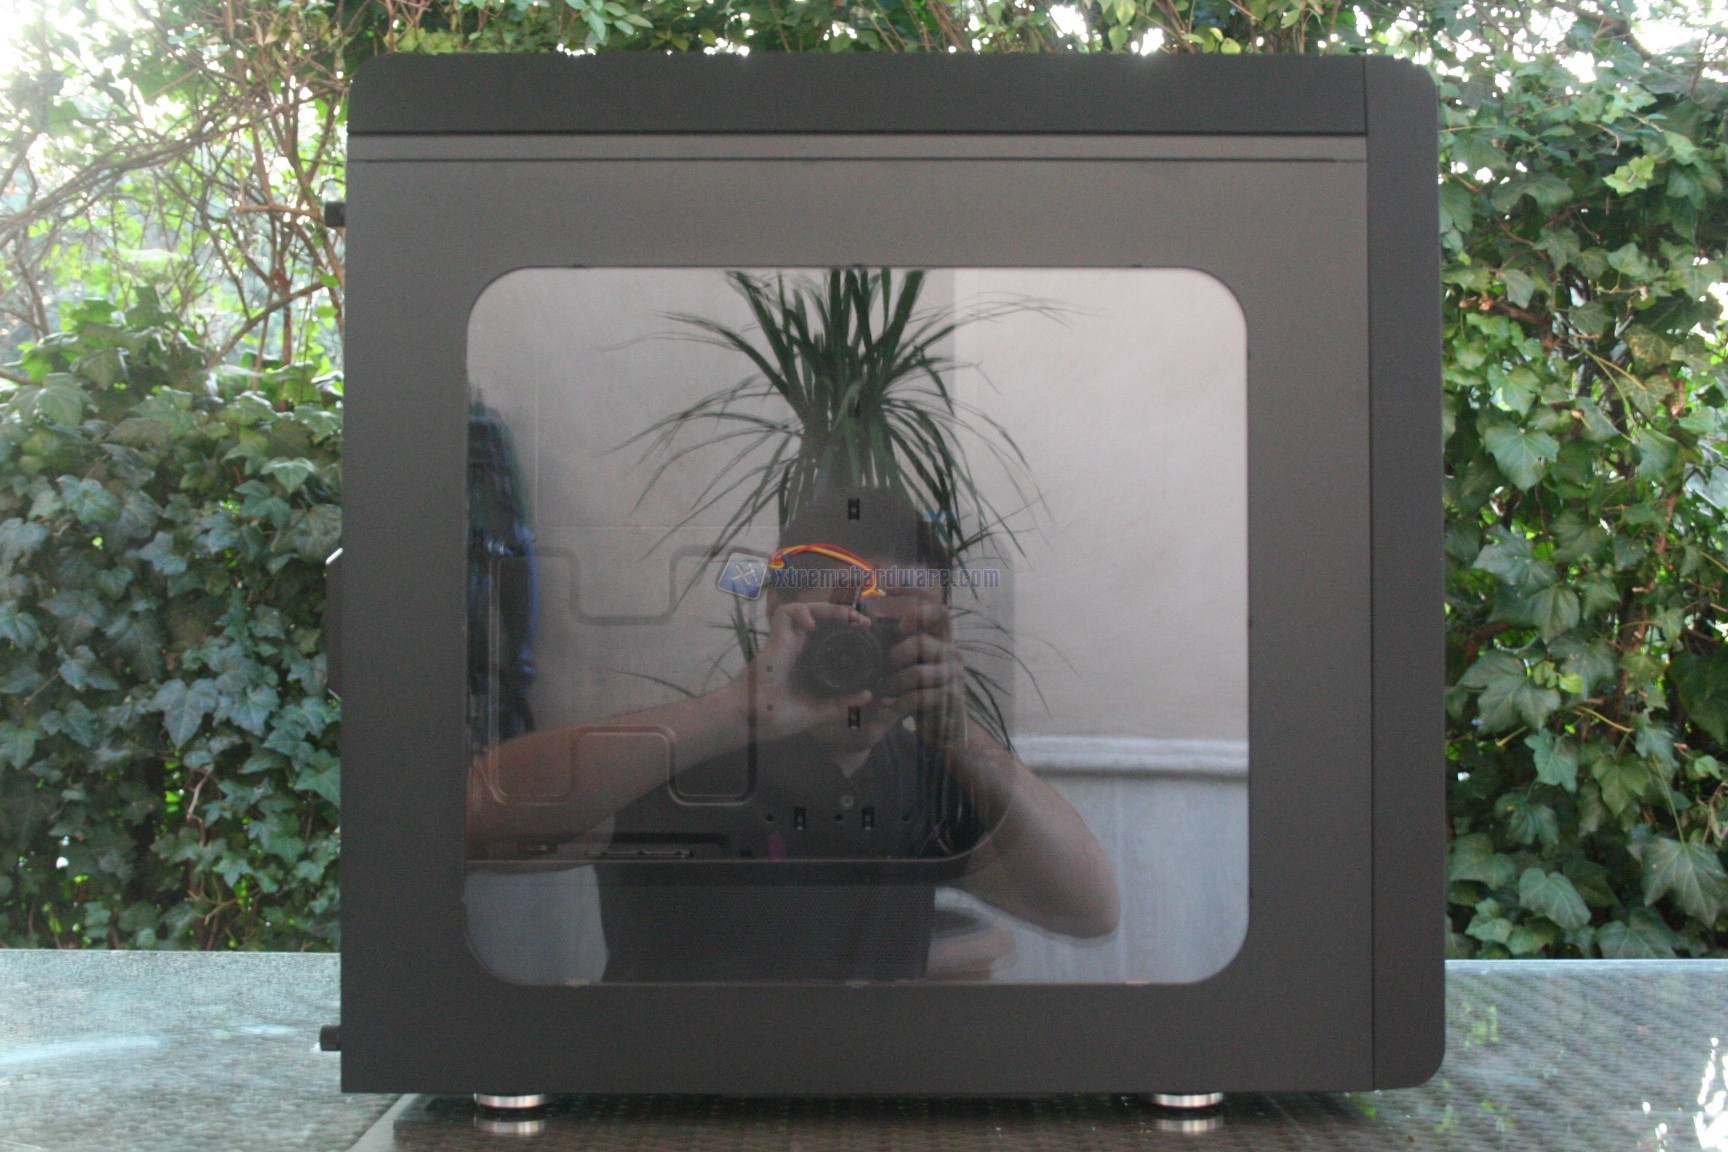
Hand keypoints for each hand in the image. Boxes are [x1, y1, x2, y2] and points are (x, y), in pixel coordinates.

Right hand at [739, 600, 874, 742]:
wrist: (752, 721)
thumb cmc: (778, 717)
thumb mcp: (817, 711)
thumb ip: (840, 705)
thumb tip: (868, 695)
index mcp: (810, 661)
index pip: (831, 634)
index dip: (848, 628)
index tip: (866, 633)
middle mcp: (801, 648)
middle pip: (823, 618)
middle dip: (844, 614)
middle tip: (863, 622)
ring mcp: (788, 641)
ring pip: (808, 610)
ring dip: (829, 608)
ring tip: (847, 618)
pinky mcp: (775, 639)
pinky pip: (786, 613)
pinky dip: (800, 612)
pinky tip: (812, 624)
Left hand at [874, 592, 967, 749]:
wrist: (944, 728)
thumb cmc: (920, 690)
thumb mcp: (910, 663)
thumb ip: (897, 643)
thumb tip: (864, 620)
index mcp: (941, 639)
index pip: (938, 609)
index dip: (914, 596)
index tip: (884, 595)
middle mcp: (951, 653)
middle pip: (921, 642)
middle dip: (894, 656)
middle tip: (882, 668)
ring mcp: (954, 676)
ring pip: (918, 673)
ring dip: (893, 684)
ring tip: (881, 692)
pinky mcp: (951, 699)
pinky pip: (920, 697)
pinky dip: (900, 703)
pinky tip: (890, 706)